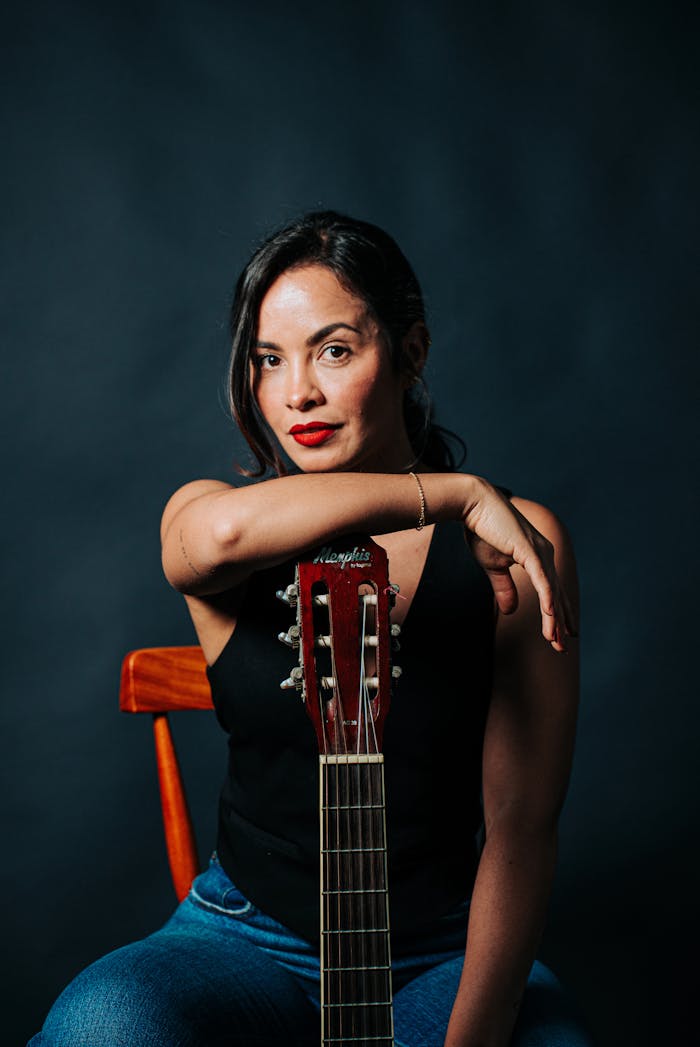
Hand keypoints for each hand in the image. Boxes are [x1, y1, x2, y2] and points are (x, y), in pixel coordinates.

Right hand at [462, 479, 576, 650]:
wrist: (473, 505)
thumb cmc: (482, 531)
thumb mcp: (493, 567)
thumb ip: (505, 588)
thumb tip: (511, 611)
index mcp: (538, 557)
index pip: (552, 591)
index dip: (557, 614)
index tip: (563, 634)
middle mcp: (545, 555)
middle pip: (557, 595)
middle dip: (561, 623)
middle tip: (564, 646)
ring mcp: (540, 553)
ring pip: (552, 594)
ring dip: (554, 620)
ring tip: (557, 642)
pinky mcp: (531, 553)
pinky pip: (543, 584)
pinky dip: (548, 603)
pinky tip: (551, 620)